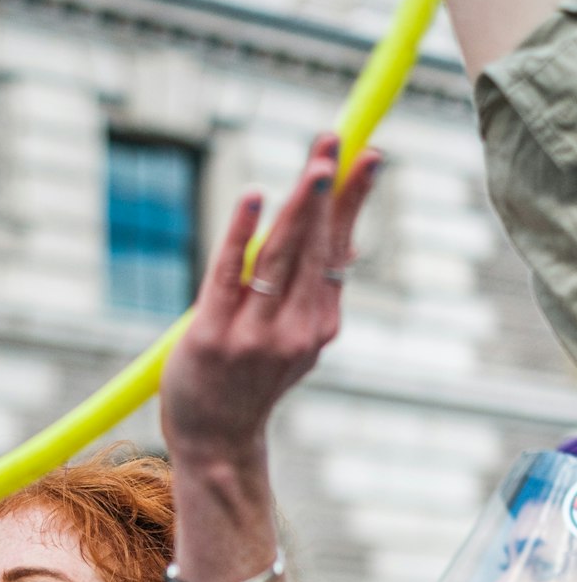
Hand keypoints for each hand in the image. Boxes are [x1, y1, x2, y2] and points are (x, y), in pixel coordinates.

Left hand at [160, 134, 379, 463]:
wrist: (216, 443)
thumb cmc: (251, 384)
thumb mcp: (296, 342)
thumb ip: (314, 294)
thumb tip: (346, 240)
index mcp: (318, 326)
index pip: (338, 251)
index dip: (352, 201)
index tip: (368, 153)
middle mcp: (294, 329)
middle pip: (313, 247)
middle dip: (325, 190)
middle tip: (333, 139)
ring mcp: (254, 334)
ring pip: (279, 256)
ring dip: (298, 205)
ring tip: (314, 163)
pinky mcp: (213, 335)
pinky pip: (229, 274)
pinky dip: (243, 234)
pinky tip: (254, 198)